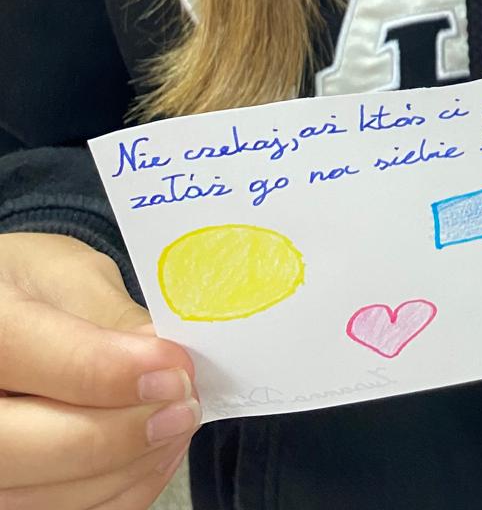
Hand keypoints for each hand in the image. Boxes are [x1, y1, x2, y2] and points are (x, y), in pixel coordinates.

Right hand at [0, 231, 198, 507]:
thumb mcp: (68, 275)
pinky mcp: (8, 488)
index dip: (104, 371)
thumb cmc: (29, 284)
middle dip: (113, 436)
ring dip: (124, 470)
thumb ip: (111, 318)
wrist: (1, 313)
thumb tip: (165, 365)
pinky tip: (155, 454)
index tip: (172, 368)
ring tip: (178, 424)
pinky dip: (118, 494)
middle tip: (181, 405)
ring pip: (39, 496)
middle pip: (17, 449)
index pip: (24, 357)